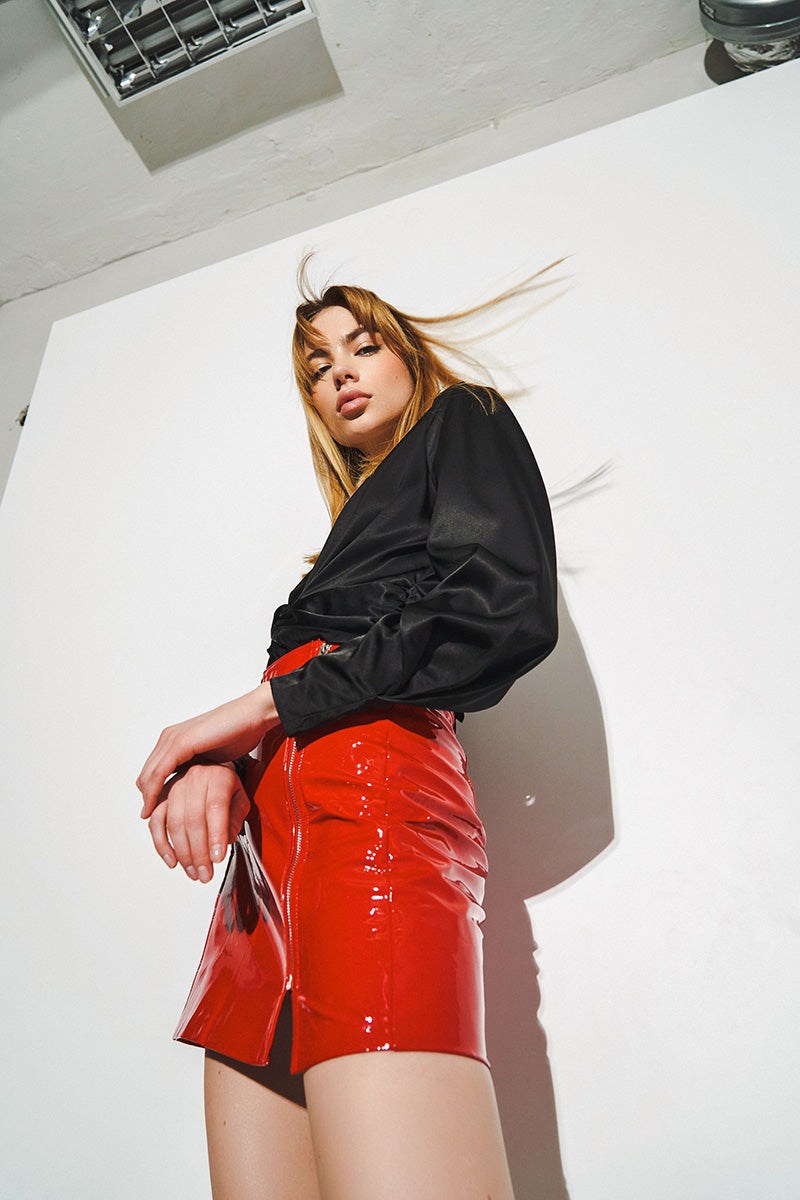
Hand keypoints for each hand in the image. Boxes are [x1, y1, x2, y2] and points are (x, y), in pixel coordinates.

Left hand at [137, 682, 277, 818]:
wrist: (252, 716)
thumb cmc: (238, 733)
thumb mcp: (211, 756)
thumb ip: (197, 767)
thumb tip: (194, 786)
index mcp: (176, 739)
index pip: (152, 771)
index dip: (151, 793)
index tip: (154, 813)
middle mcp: (170, 737)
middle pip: (146, 775)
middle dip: (147, 798)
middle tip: (152, 821)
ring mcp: (174, 738)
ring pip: (149, 775)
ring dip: (148, 799)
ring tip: (151, 820)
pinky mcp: (181, 742)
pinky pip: (159, 772)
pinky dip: (153, 792)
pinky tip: (154, 807)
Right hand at [147, 762, 249, 881]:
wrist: (210, 769)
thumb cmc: (227, 789)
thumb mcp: (240, 800)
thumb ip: (235, 819)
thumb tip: (223, 841)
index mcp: (218, 776)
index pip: (216, 807)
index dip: (216, 834)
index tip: (217, 859)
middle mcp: (194, 777)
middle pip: (193, 819)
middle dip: (199, 852)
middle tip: (205, 875)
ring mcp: (174, 786)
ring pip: (174, 823)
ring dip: (182, 853)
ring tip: (193, 873)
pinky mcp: (160, 797)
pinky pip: (156, 822)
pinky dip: (161, 844)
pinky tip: (172, 861)